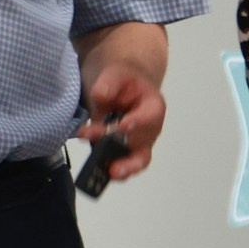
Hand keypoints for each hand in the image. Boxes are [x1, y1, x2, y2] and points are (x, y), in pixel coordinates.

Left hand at [78, 63, 165, 182]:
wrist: (118, 88)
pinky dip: (109, 168)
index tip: (122, 127)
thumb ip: (108, 84)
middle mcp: (149, 129)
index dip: (137, 123)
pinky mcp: (123, 152)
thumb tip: (100, 97)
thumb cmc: (122, 81)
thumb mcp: (115, 74)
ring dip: (123, 168)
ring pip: (136, 161)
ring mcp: (138, 143)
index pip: (150, 116)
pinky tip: (96, 170)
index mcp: (153, 106)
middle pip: (141, 143)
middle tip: (113, 162)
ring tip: (108, 173)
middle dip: (127, 153)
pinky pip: (120, 164)